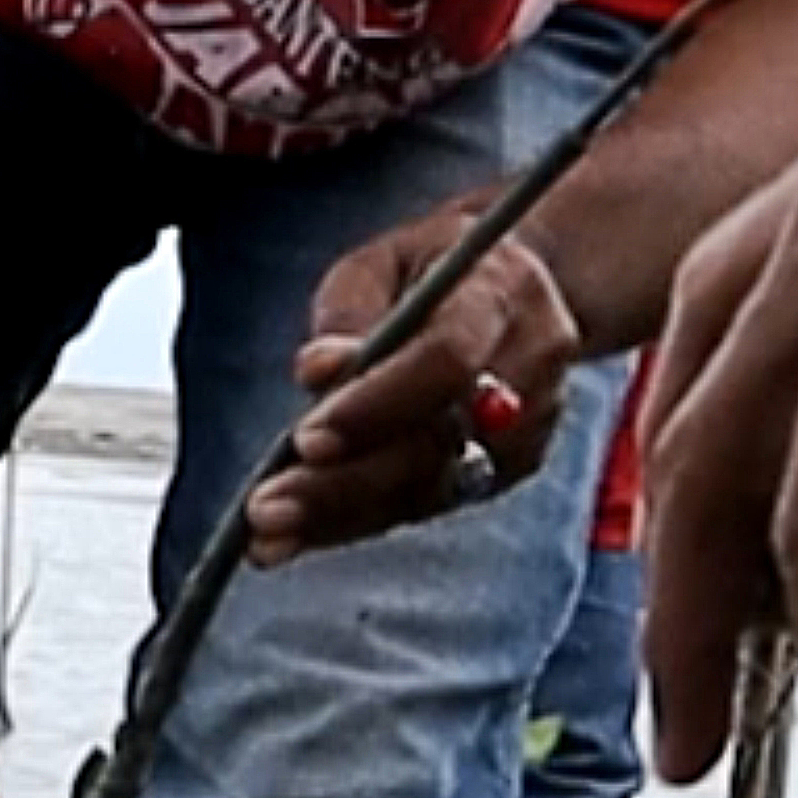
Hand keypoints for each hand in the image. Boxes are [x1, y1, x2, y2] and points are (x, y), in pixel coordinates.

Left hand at [248, 205, 577, 560]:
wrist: (519, 286)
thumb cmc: (431, 267)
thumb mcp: (381, 261)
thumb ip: (348, 311)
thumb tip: (317, 372)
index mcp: (502, 292)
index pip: (446, 362)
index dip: (375, 406)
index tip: (304, 438)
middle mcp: (531, 364)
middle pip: (440, 442)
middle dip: (346, 483)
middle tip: (267, 510)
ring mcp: (531, 424)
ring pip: (434, 485)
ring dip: (345, 515)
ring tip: (269, 536)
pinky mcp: (514, 466)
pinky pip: (433, 501)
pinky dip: (363, 519)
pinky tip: (302, 534)